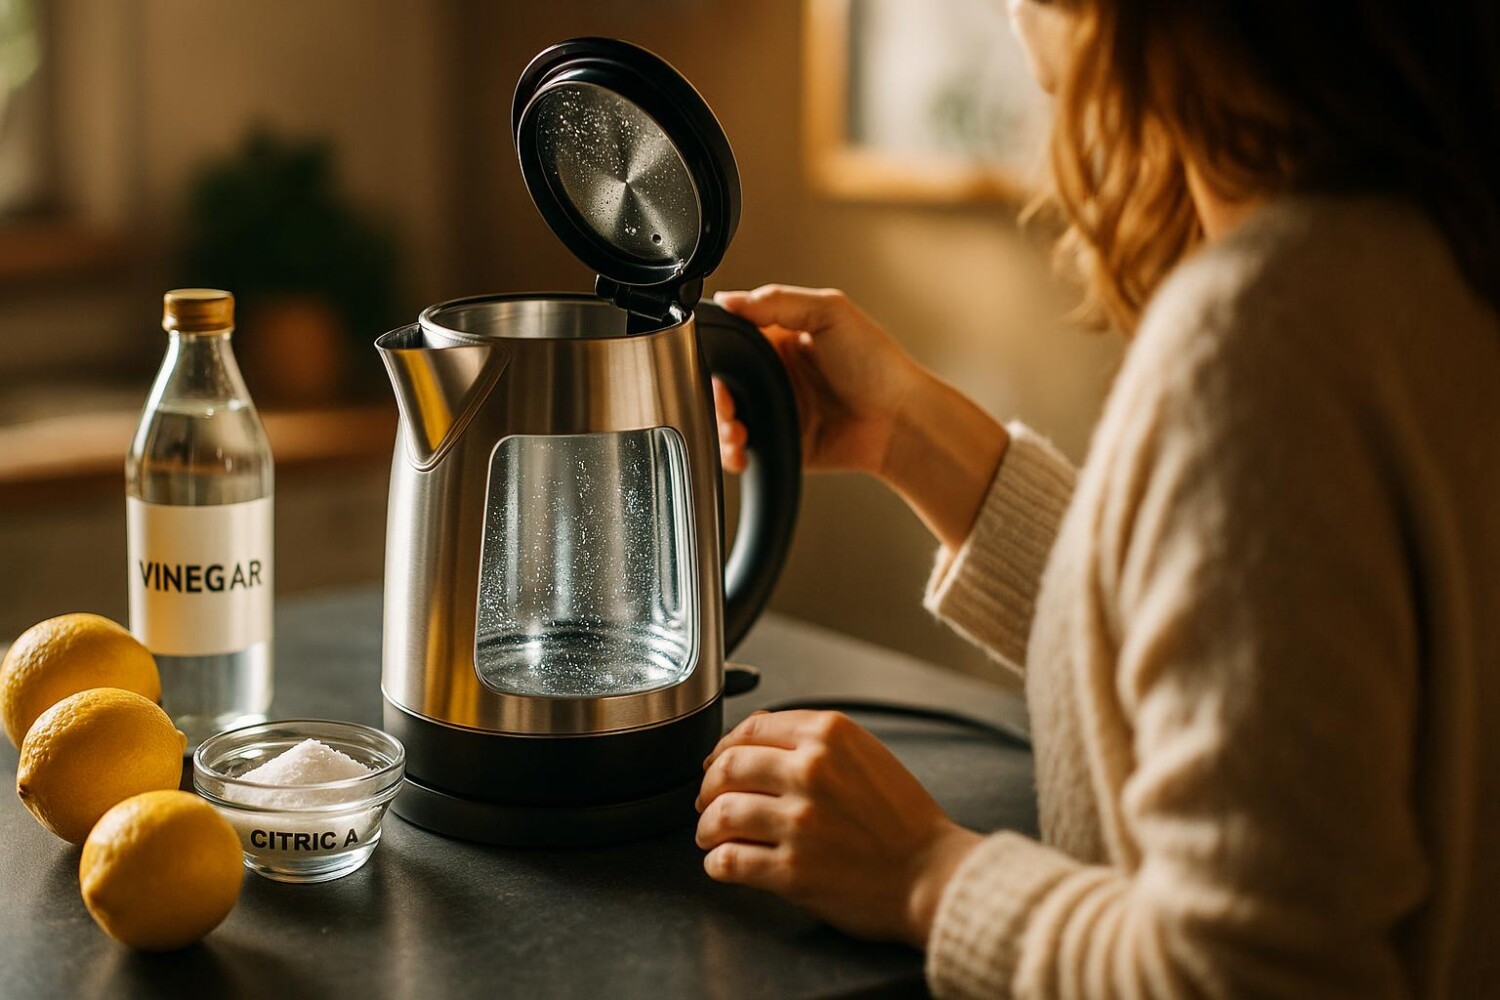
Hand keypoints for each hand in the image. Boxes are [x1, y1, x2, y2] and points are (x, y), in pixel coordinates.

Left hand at [695, 710, 982, 946]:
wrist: (933, 876)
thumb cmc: (904, 820)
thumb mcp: (866, 754)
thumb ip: (814, 738)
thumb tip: (756, 731)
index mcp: (829, 735)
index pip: (751, 730)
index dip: (724, 747)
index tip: (717, 763)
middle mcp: (810, 771)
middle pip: (727, 767)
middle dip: (708, 786)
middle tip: (707, 801)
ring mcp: (799, 822)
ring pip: (720, 813)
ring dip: (706, 827)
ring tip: (710, 835)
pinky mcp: (791, 871)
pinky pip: (730, 861)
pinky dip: (716, 863)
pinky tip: (722, 863)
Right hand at [711, 285, 922, 475]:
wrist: (898, 420)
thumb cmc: (876, 364)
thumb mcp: (829, 312)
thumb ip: (777, 301)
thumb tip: (729, 298)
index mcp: (781, 337)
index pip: (732, 338)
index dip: (717, 350)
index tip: (712, 360)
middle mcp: (774, 373)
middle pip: (723, 382)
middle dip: (715, 395)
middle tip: (726, 402)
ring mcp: (775, 408)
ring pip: (727, 417)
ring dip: (721, 424)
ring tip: (735, 429)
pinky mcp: (779, 440)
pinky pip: (743, 448)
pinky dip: (732, 452)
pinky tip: (740, 450)